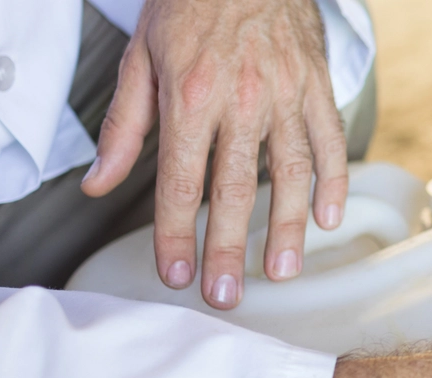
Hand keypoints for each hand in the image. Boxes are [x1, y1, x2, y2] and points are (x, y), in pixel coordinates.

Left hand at [81, 0, 347, 308]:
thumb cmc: (188, 6)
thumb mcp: (141, 58)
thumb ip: (124, 126)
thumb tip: (98, 184)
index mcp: (190, 96)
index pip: (180, 182)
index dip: (176, 234)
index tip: (176, 274)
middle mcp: (240, 100)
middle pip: (235, 189)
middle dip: (229, 248)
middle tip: (226, 295)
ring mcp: (285, 94)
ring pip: (291, 173)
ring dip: (287, 228)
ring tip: (283, 272)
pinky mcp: (316, 86)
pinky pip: (330, 141)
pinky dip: (333, 182)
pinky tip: (327, 218)